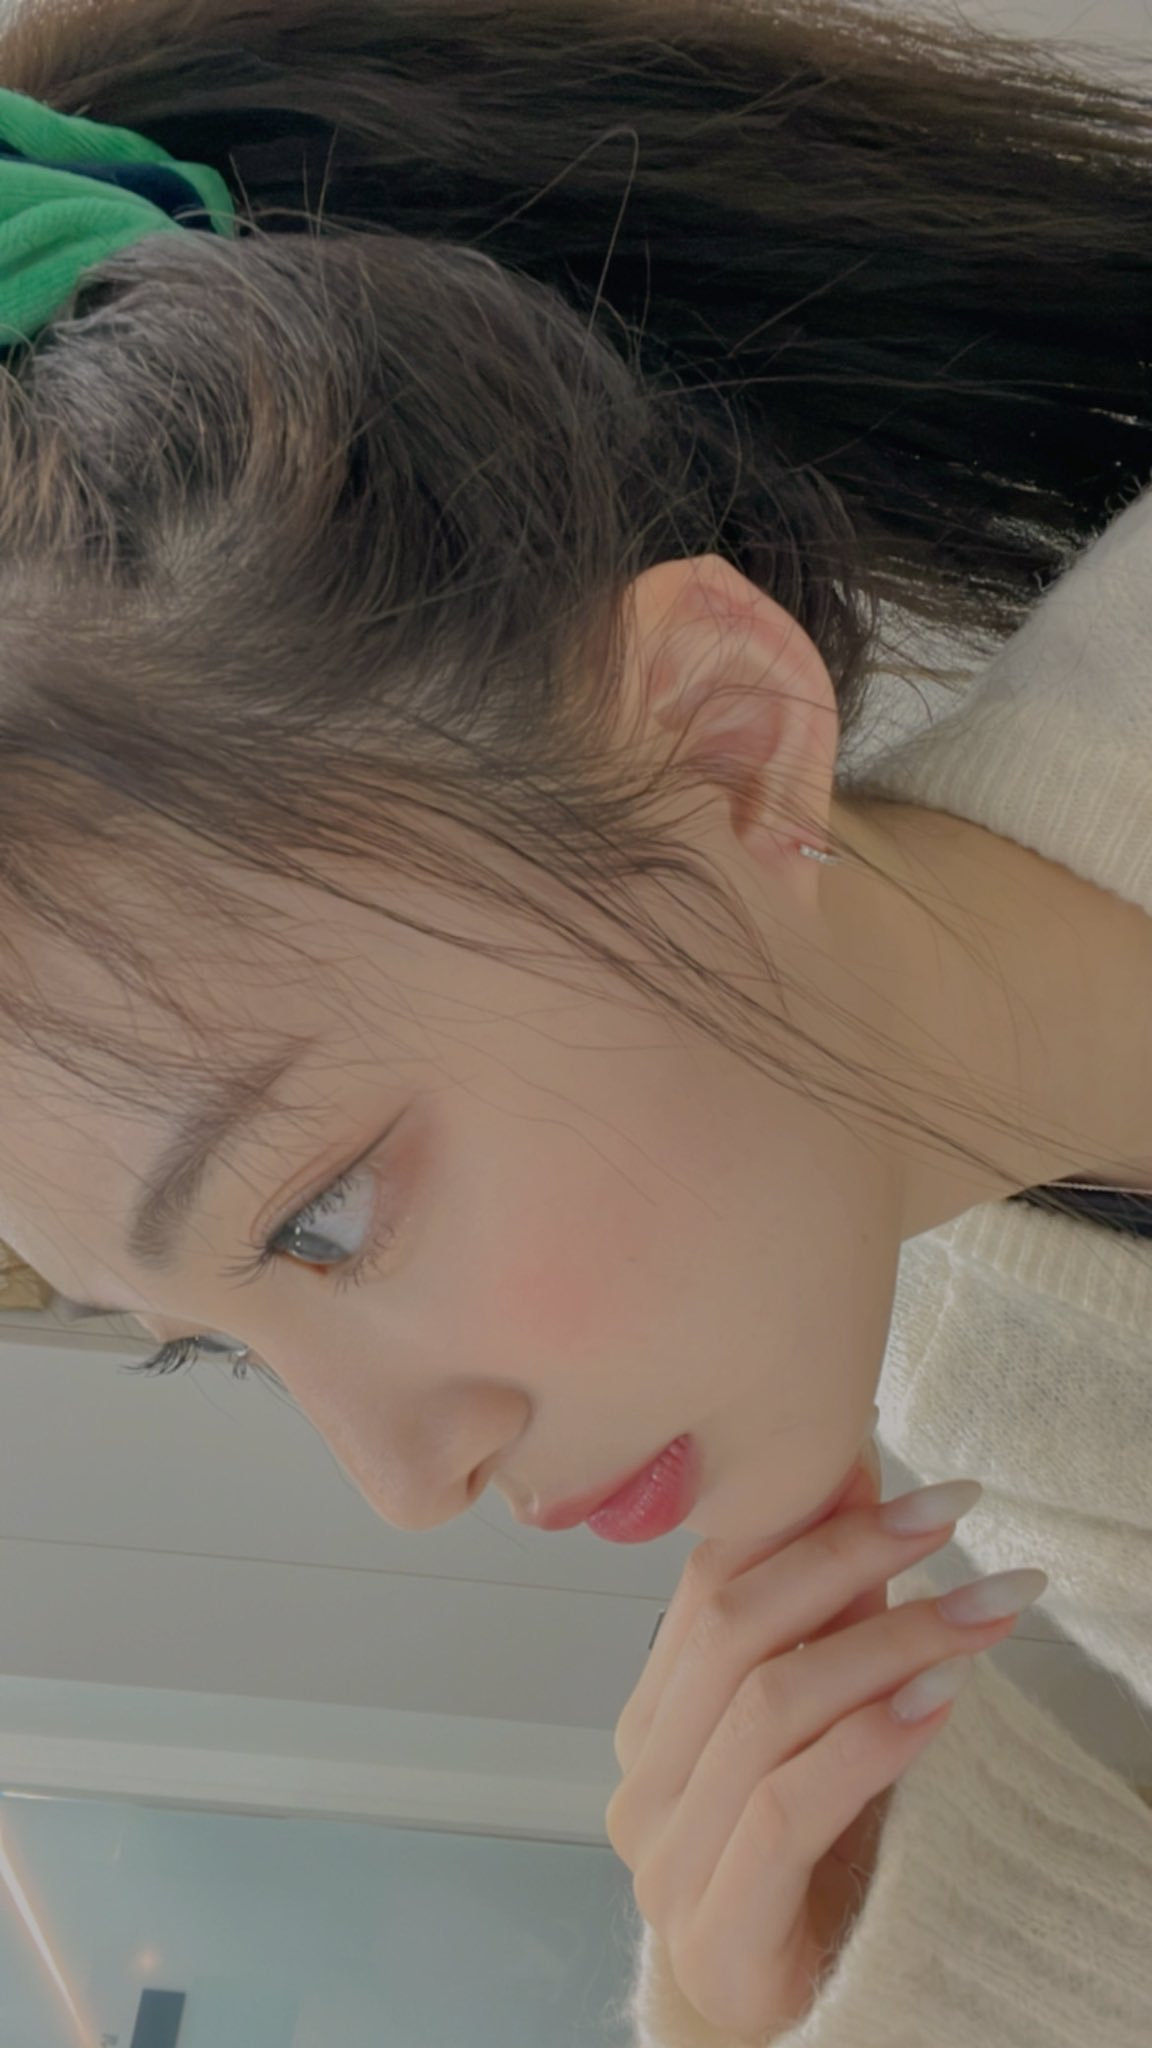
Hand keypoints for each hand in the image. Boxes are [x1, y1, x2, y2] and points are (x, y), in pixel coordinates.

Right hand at [606, 1453, 1017, 2042]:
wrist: (807, 2016)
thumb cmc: (814, 1871)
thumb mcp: (824, 1727)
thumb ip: (832, 1624)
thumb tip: (862, 1483)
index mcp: (653, 1720)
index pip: (708, 1582)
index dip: (796, 1512)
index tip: (888, 1462)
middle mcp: (644, 1778)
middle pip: (734, 1627)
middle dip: (849, 1553)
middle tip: (949, 1511)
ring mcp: (667, 1858)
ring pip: (770, 1705)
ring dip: (890, 1640)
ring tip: (985, 1609)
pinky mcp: (715, 1929)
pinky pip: (791, 1805)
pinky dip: (869, 1739)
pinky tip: (937, 1700)